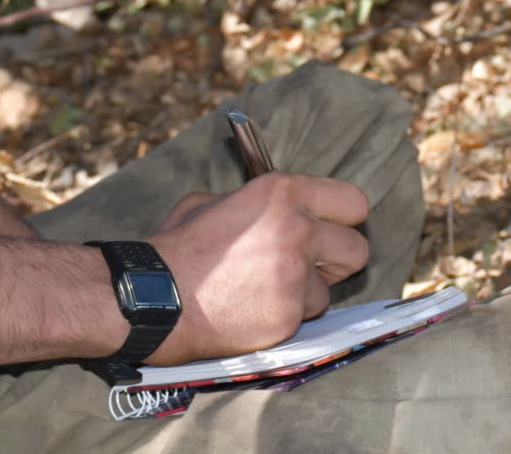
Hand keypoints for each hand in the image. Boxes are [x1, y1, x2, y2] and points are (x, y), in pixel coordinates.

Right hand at [145, 173, 368, 364]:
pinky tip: (251, 310)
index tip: (332, 227)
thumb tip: (282, 208)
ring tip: (264, 291)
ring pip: (328, 291)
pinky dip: (282, 318)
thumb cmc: (177, 248)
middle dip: (336, 260)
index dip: (342, 217)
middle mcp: (296, 231)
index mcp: (280, 193)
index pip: (353, 202)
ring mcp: (294, 278)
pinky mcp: (287, 318)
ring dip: (304, 294)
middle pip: (357, 249)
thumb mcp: (212, 202)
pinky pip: (301, 319)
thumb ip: (256, 202)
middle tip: (310, 264)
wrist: (153, 299)